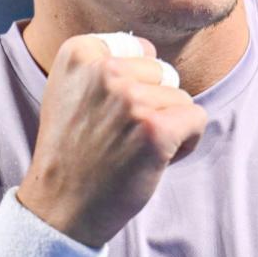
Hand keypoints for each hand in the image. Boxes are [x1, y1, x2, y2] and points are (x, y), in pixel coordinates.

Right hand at [16, 34, 206, 247]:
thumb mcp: (69, 90)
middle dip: (154, 103)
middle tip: (121, 135)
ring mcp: (131, 99)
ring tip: (132, 149)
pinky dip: (186, 141)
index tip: (106, 112)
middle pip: (164, 72)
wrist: (60, 207)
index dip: (135, 83)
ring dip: (167, 125)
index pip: (141, 49)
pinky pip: (197, 119)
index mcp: (79, 54)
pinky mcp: (156, 129)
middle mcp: (104, 70)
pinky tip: (155, 158)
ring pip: (181, 98)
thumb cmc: (72, 151)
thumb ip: (101, 63)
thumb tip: (148, 49)